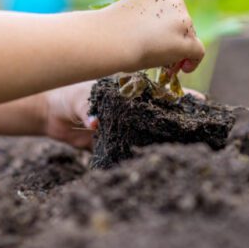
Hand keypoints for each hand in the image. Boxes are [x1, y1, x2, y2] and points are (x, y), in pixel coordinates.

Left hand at [38, 80, 204, 149]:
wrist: (49, 113)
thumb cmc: (66, 94)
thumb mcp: (79, 98)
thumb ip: (87, 109)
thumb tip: (96, 124)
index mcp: (129, 89)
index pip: (159, 90)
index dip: (180, 95)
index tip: (200, 101)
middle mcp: (131, 106)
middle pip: (160, 112)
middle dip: (178, 119)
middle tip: (198, 127)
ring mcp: (125, 123)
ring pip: (149, 131)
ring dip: (162, 137)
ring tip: (183, 145)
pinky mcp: (115, 140)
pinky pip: (131, 147)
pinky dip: (141, 152)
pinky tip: (154, 158)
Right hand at [108, 0, 204, 72]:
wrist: (110, 39)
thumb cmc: (110, 30)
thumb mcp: (130, 16)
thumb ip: (146, 20)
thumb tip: (153, 37)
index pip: (171, 10)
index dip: (168, 27)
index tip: (159, 39)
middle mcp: (174, 0)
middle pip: (183, 23)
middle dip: (176, 39)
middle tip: (165, 56)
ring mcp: (182, 20)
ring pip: (189, 37)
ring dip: (181, 51)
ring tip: (169, 65)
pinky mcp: (186, 41)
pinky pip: (198, 52)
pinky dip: (194, 61)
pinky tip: (184, 69)